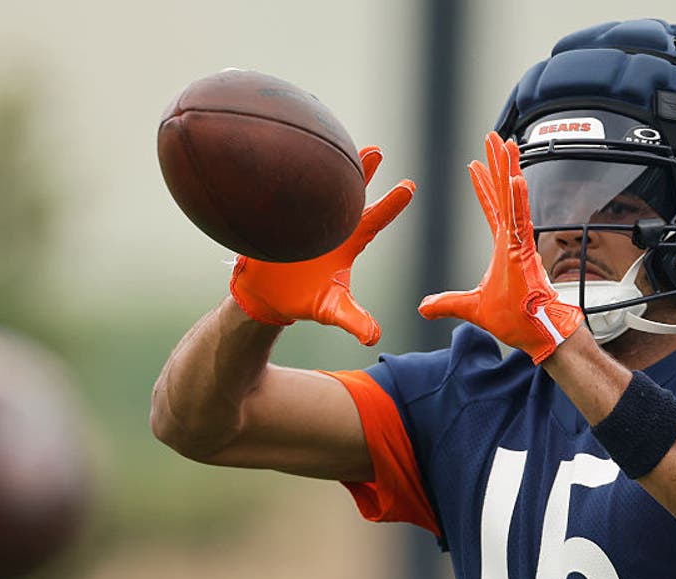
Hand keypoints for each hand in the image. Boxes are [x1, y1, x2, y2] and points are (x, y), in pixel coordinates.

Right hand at [229, 147, 414, 345]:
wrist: (266, 296)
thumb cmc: (305, 300)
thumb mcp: (332, 310)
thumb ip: (353, 319)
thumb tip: (373, 337)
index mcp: (349, 241)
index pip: (375, 219)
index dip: (391, 204)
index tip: (409, 186)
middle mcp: (332, 224)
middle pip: (350, 194)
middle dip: (363, 171)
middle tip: (377, 151)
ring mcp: (305, 217)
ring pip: (319, 186)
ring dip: (327, 167)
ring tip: (336, 144)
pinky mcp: (279, 217)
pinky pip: (285, 194)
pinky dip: (287, 177)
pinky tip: (292, 153)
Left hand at [418, 133, 582, 363]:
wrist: (537, 334)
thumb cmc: (516, 320)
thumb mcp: (471, 308)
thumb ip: (447, 303)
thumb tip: (423, 307)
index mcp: (504, 246)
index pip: (492, 208)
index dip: (483, 185)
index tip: (475, 164)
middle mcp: (513, 239)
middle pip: (503, 192)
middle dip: (498, 163)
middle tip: (493, 137)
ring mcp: (520, 243)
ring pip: (513, 197)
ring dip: (508, 169)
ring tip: (505, 142)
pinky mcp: (525, 253)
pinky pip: (520, 220)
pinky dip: (517, 200)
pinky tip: (514, 178)